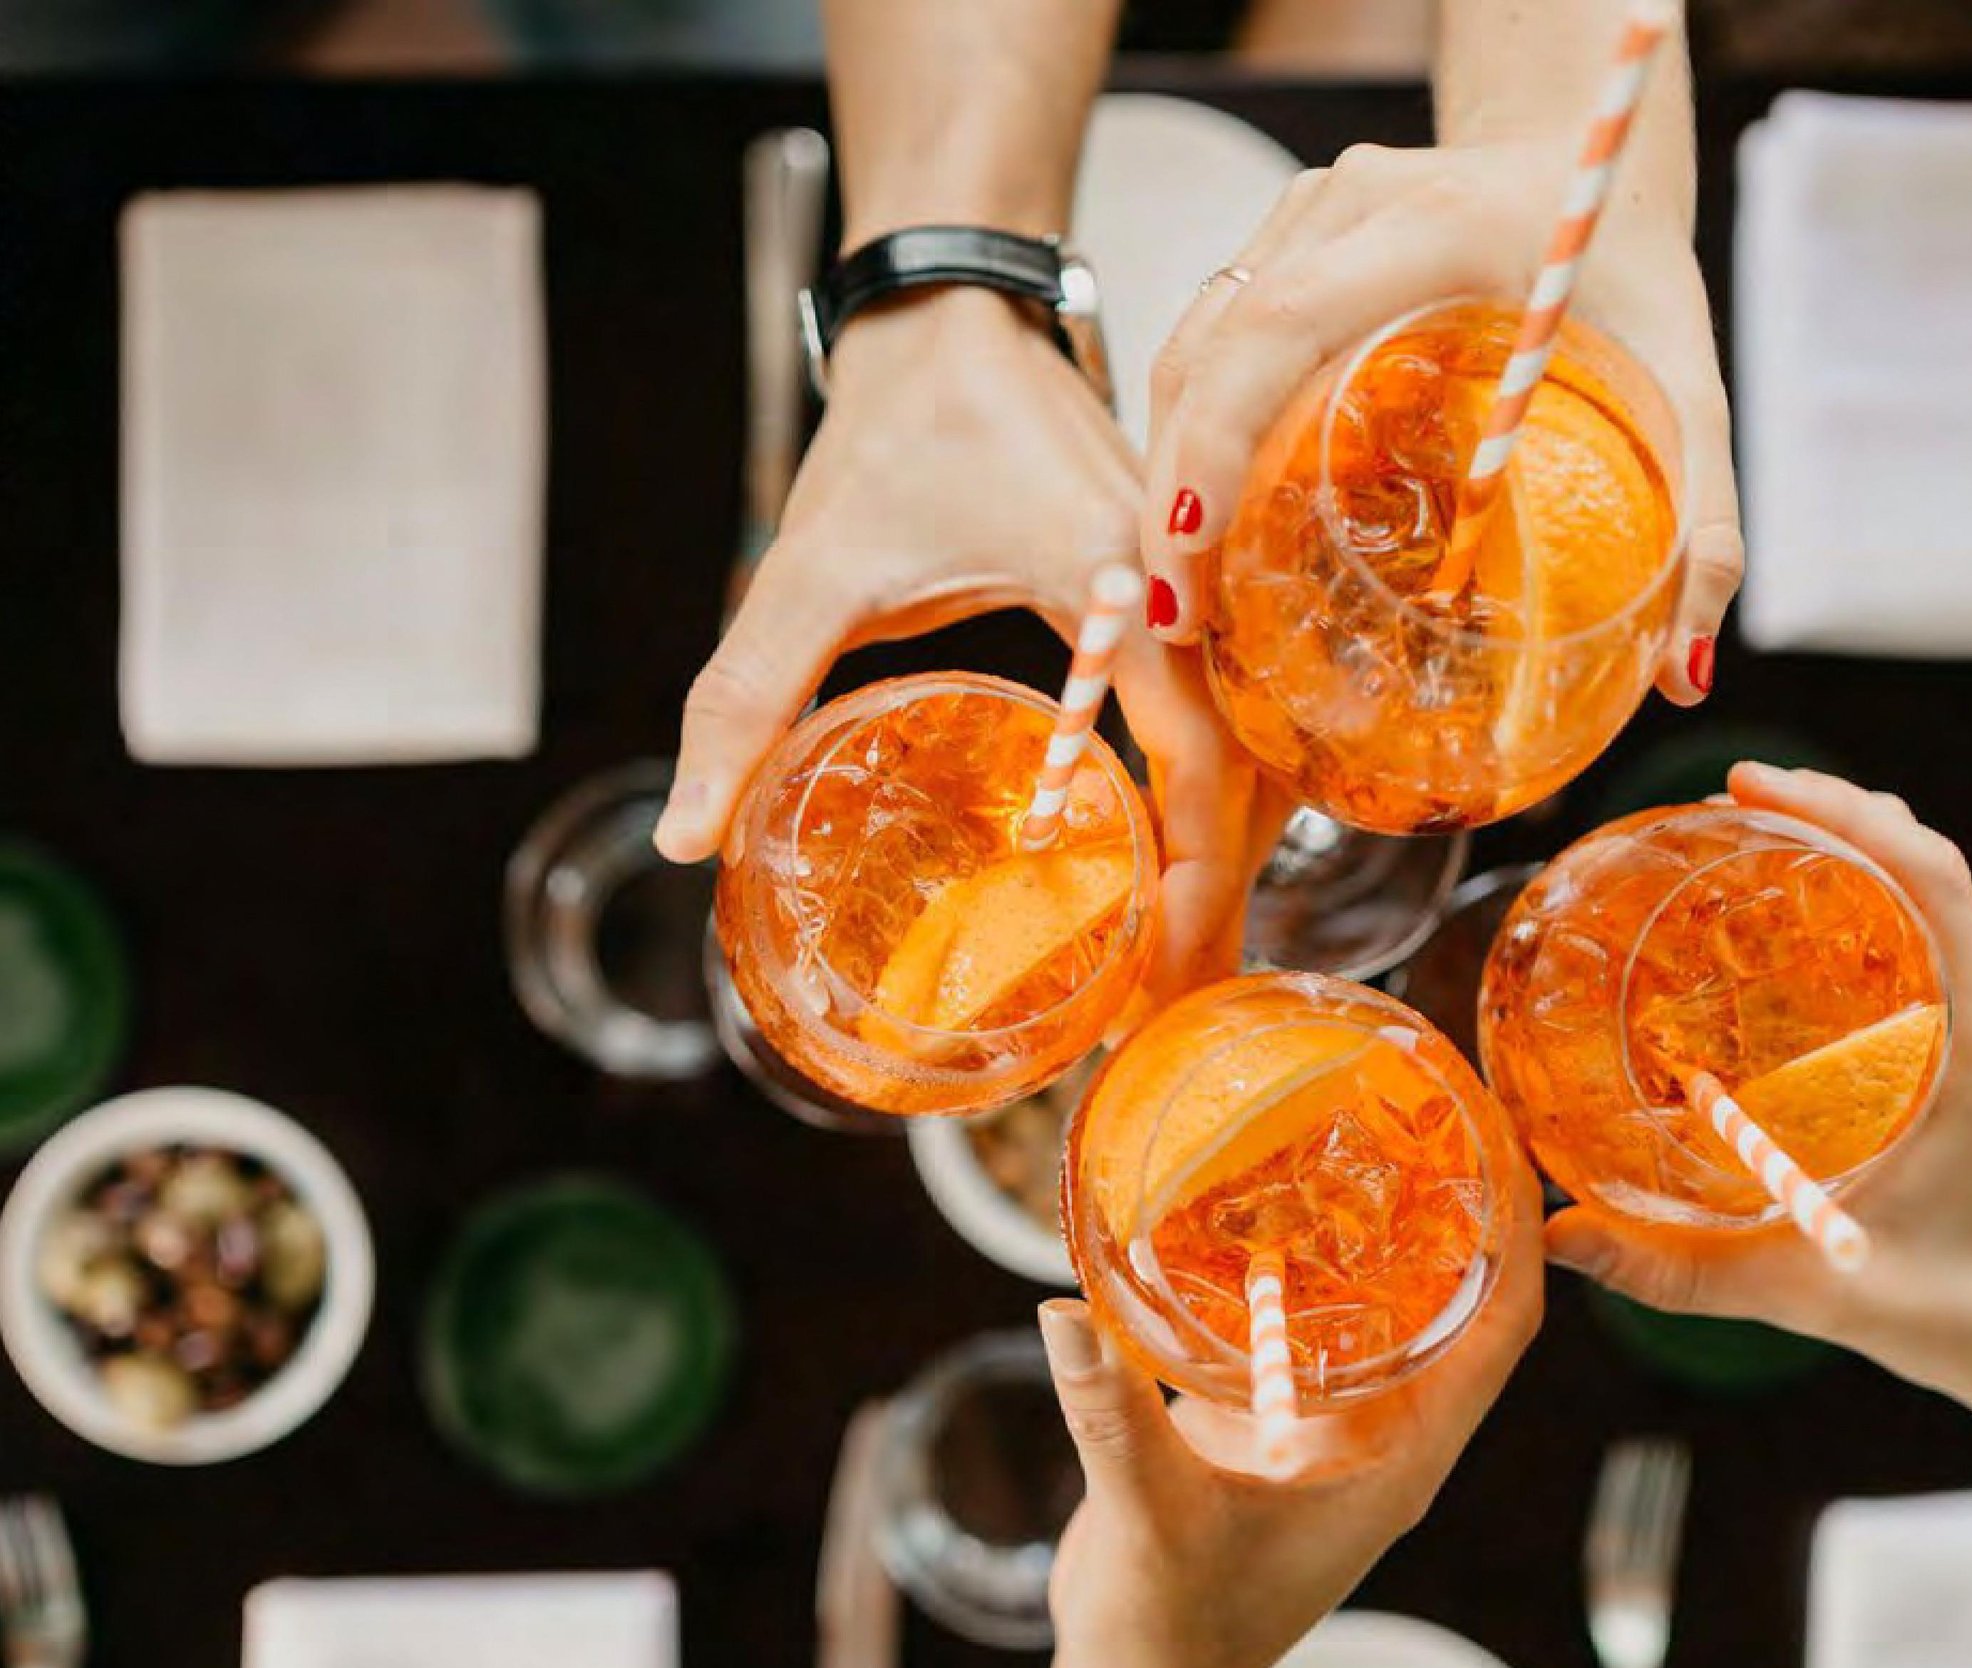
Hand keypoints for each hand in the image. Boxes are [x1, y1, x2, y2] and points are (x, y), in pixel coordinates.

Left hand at [652, 288, 1280, 998]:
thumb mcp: (809, 569)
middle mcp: (1188, 589)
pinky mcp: (1190, 599)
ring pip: (1258, 754)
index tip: (1163, 979)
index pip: (1199, 760)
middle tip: (1166, 1020)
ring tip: (1177, 971)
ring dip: (1225, 864)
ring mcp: (1202, 592)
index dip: (1193, 882)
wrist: (954, 315)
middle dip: (1217, 907)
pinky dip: (1215, 808)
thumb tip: (686, 837)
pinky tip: (1176, 872)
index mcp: (1118, 581)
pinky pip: (1235, 719)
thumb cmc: (898, 426)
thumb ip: (745, 698)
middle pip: (1252, 780)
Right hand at [1036, 1149, 1543, 1667]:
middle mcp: (1379, 1431)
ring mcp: (1325, 1426)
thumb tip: (1064, 1316)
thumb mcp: (1151, 1516)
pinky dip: (1283, 1262)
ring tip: (1349, 1121)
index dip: (1520, 1233)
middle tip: (1427, 1097)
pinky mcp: (1266, 1423)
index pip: (1501, 1325)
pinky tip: (1244, 1200)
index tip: (1505, 1139)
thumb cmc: (1173, 1631)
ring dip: (1370, 1225)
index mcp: (1399, 1455)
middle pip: (1453, 1296)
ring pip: (1375, 1304)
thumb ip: (1113, 1415)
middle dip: (1452, 1200)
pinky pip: (1296, 1323)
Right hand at [1136, 138, 1741, 705]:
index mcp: (1436, 221)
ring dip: (1169, 466)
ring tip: (1177, 593)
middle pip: (1211, 344)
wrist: (1584, 146)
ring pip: (1192, 343)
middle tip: (1174, 615)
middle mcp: (1348, 203)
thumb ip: (1703, 523)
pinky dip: (1192, 436)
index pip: (1286, 321)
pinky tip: (1202, 528)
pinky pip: (1209, 339)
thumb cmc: (1630, 266)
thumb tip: (1685, 675)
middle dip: (1174, 484)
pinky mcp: (1280, 238)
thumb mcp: (1688, 386)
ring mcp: (1302, 214)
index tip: (1193, 547)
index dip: (1218, 436)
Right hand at [1546, 763, 1971, 1436]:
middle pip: (1922, 858)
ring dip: (1844, 837)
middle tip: (1727, 795)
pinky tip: (1775, 910)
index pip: (1935, 881)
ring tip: (1746, 823)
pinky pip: (1910, 933)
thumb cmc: (1958, 1314)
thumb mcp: (1812, 1296)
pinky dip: (1851, 892)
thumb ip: (1683, 1275)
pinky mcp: (1954, 1040)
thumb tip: (1559, 1240)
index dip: (1850, 815)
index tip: (1755, 786)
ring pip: (1920, 886)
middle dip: (1831, 805)